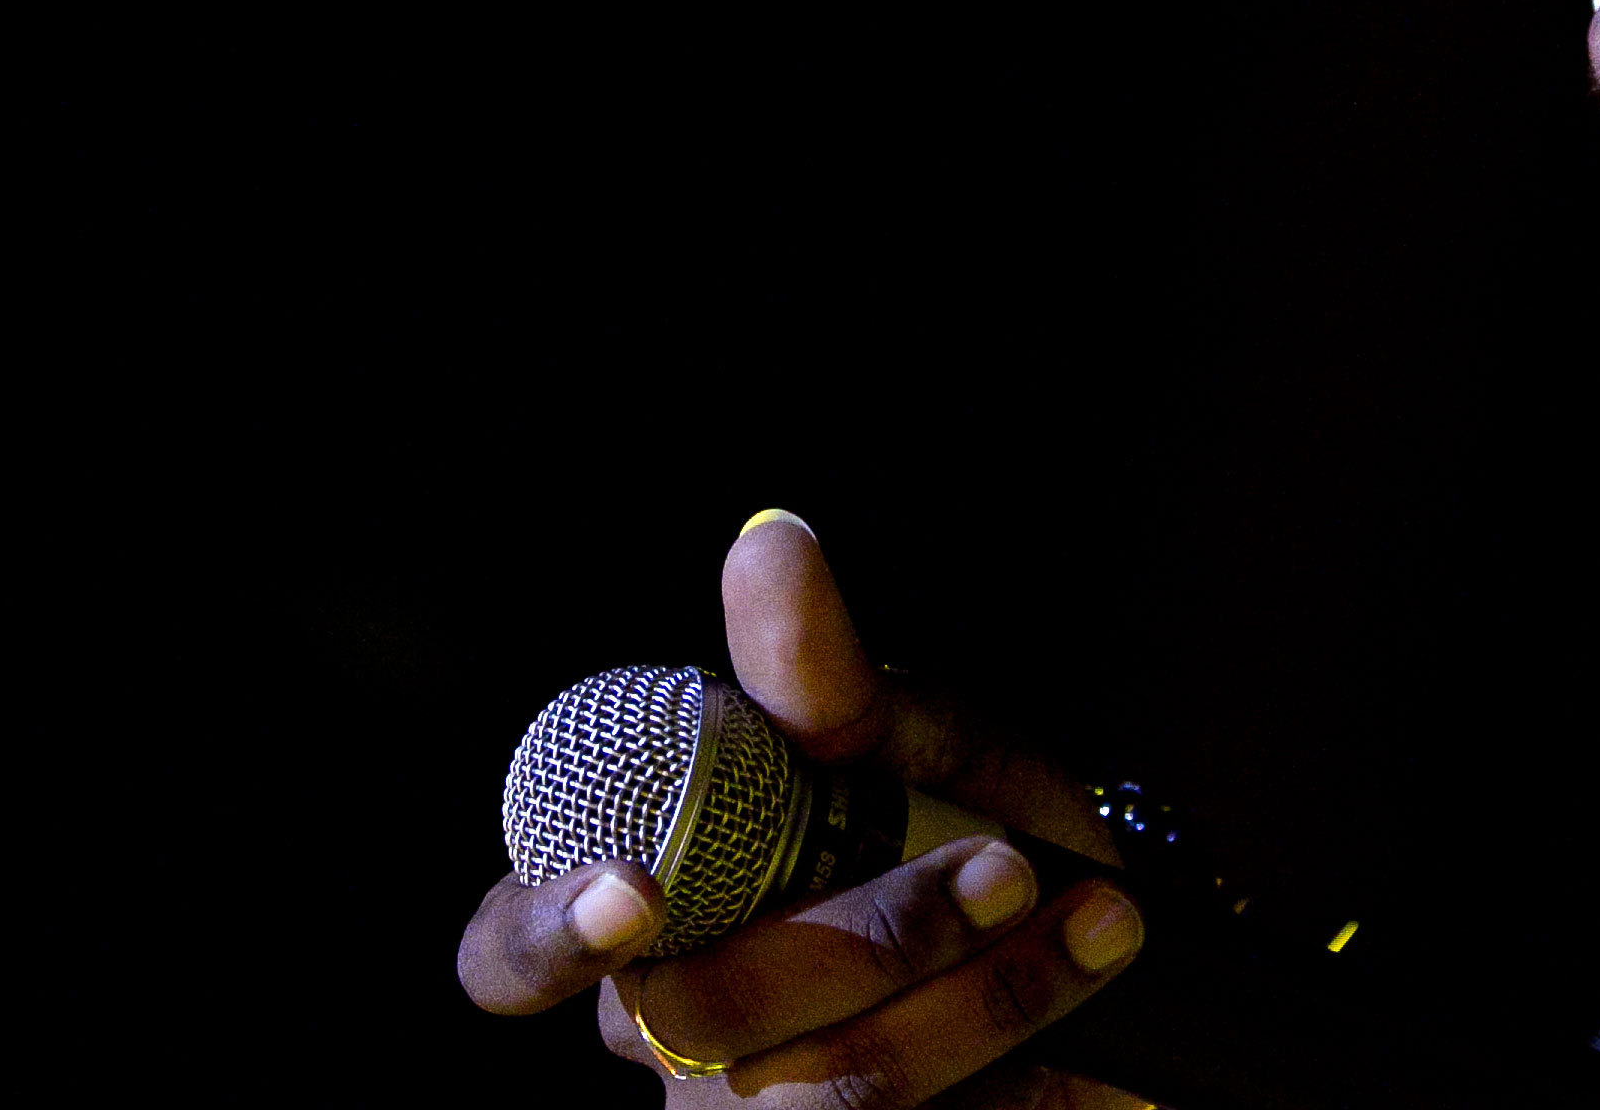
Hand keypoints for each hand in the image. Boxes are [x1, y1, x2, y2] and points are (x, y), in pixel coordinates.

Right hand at [457, 510, 1148, 1105]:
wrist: (1068, 919)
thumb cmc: (940, 809)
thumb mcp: (899, 730)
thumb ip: (819, 670)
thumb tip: (770, 545)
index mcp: (628, 910)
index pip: (507, 954)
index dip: (551, 933)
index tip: (639, 893)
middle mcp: (662, 1034)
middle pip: (709, 1017)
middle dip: (873, 933)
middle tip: (1006, 863)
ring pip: (830, 1098)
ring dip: (979, 998)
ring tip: (1092, 915)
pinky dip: (1035, 1060)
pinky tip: (1091, 988)